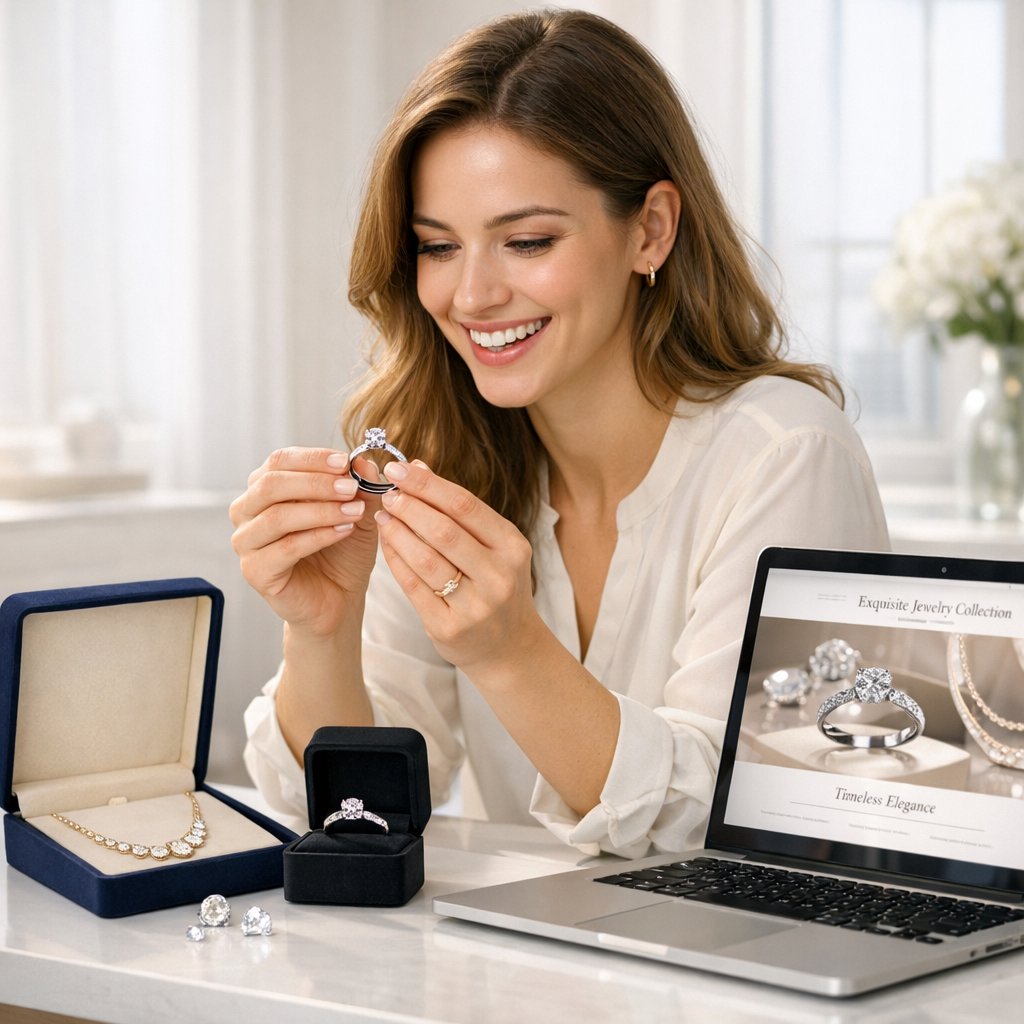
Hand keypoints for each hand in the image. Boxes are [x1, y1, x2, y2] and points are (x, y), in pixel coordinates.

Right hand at [229, 447, 383, 636]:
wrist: (339, 598)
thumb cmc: (342, 551)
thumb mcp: (359, 512)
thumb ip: (361, 486)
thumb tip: (364, 460)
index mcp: (265, 488)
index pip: (279, 460)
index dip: (312, 458)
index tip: (346, 462)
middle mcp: (247, 511)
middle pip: (272, 484)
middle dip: (316, 483)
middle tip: (351, 487)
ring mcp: (246, 542)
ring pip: (277, 515)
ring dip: (321, 510)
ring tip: (354, 511)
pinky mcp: (255, 571)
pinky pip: (285, 547)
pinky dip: (319, 536)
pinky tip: (344, 530)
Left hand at [372, 460, 537, 671]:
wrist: (509, 646)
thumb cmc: (495, 584)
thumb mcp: (493, 545)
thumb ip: (458, 510)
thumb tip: (418, 465)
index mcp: (512, 546)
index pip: (464, 505)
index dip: (427, 484)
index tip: (399, 468)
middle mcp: (499, 575)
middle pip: (444, 531)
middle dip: (409, 506)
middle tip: (386, 493)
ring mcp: (476, 605)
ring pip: (425, 559)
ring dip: (397, 533)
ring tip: (382, 516)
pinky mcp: (449, 628)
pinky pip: (413, 587)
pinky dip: (395, 561)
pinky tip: (386, 544)